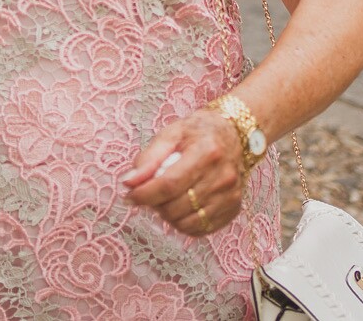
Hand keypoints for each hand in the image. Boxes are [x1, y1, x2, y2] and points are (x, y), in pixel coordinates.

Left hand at [122, 108, 244, 236]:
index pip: (169, 184)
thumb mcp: (171, 134)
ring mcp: (230, 196)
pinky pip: (200, 229)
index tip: (129, 195)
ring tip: (165, 199)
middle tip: (149, 193)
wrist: (234, 134)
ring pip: (186, 223)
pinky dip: (183, 223)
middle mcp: (222, 177)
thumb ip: (148, 158)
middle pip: (176, 207)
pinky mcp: (233, 209)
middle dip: (154, 204)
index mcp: (207, 152)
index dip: (144, 194)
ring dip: (167, 215)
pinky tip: (180, 207)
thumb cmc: (198, 132)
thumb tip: (128, 182)